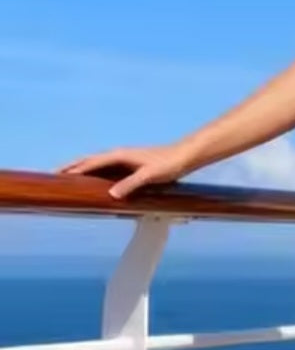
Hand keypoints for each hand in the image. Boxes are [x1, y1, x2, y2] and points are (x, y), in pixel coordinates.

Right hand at [58, 143, 196, 199]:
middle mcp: (119, 154)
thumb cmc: (168, 165)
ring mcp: (124, 159)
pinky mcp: (130, 164)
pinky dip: (96, 171)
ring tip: (69, 176)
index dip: (74, 169)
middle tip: (55, 174)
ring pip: (97, 163)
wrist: (184, 156)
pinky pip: (107, 167)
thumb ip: (131, 184)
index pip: (91, 163)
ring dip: (82, 168)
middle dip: (72, 166)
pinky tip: (95, 179)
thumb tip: (112, 195)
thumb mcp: (149, 176)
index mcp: (119, 155)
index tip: (59, 175)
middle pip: (89, 160)